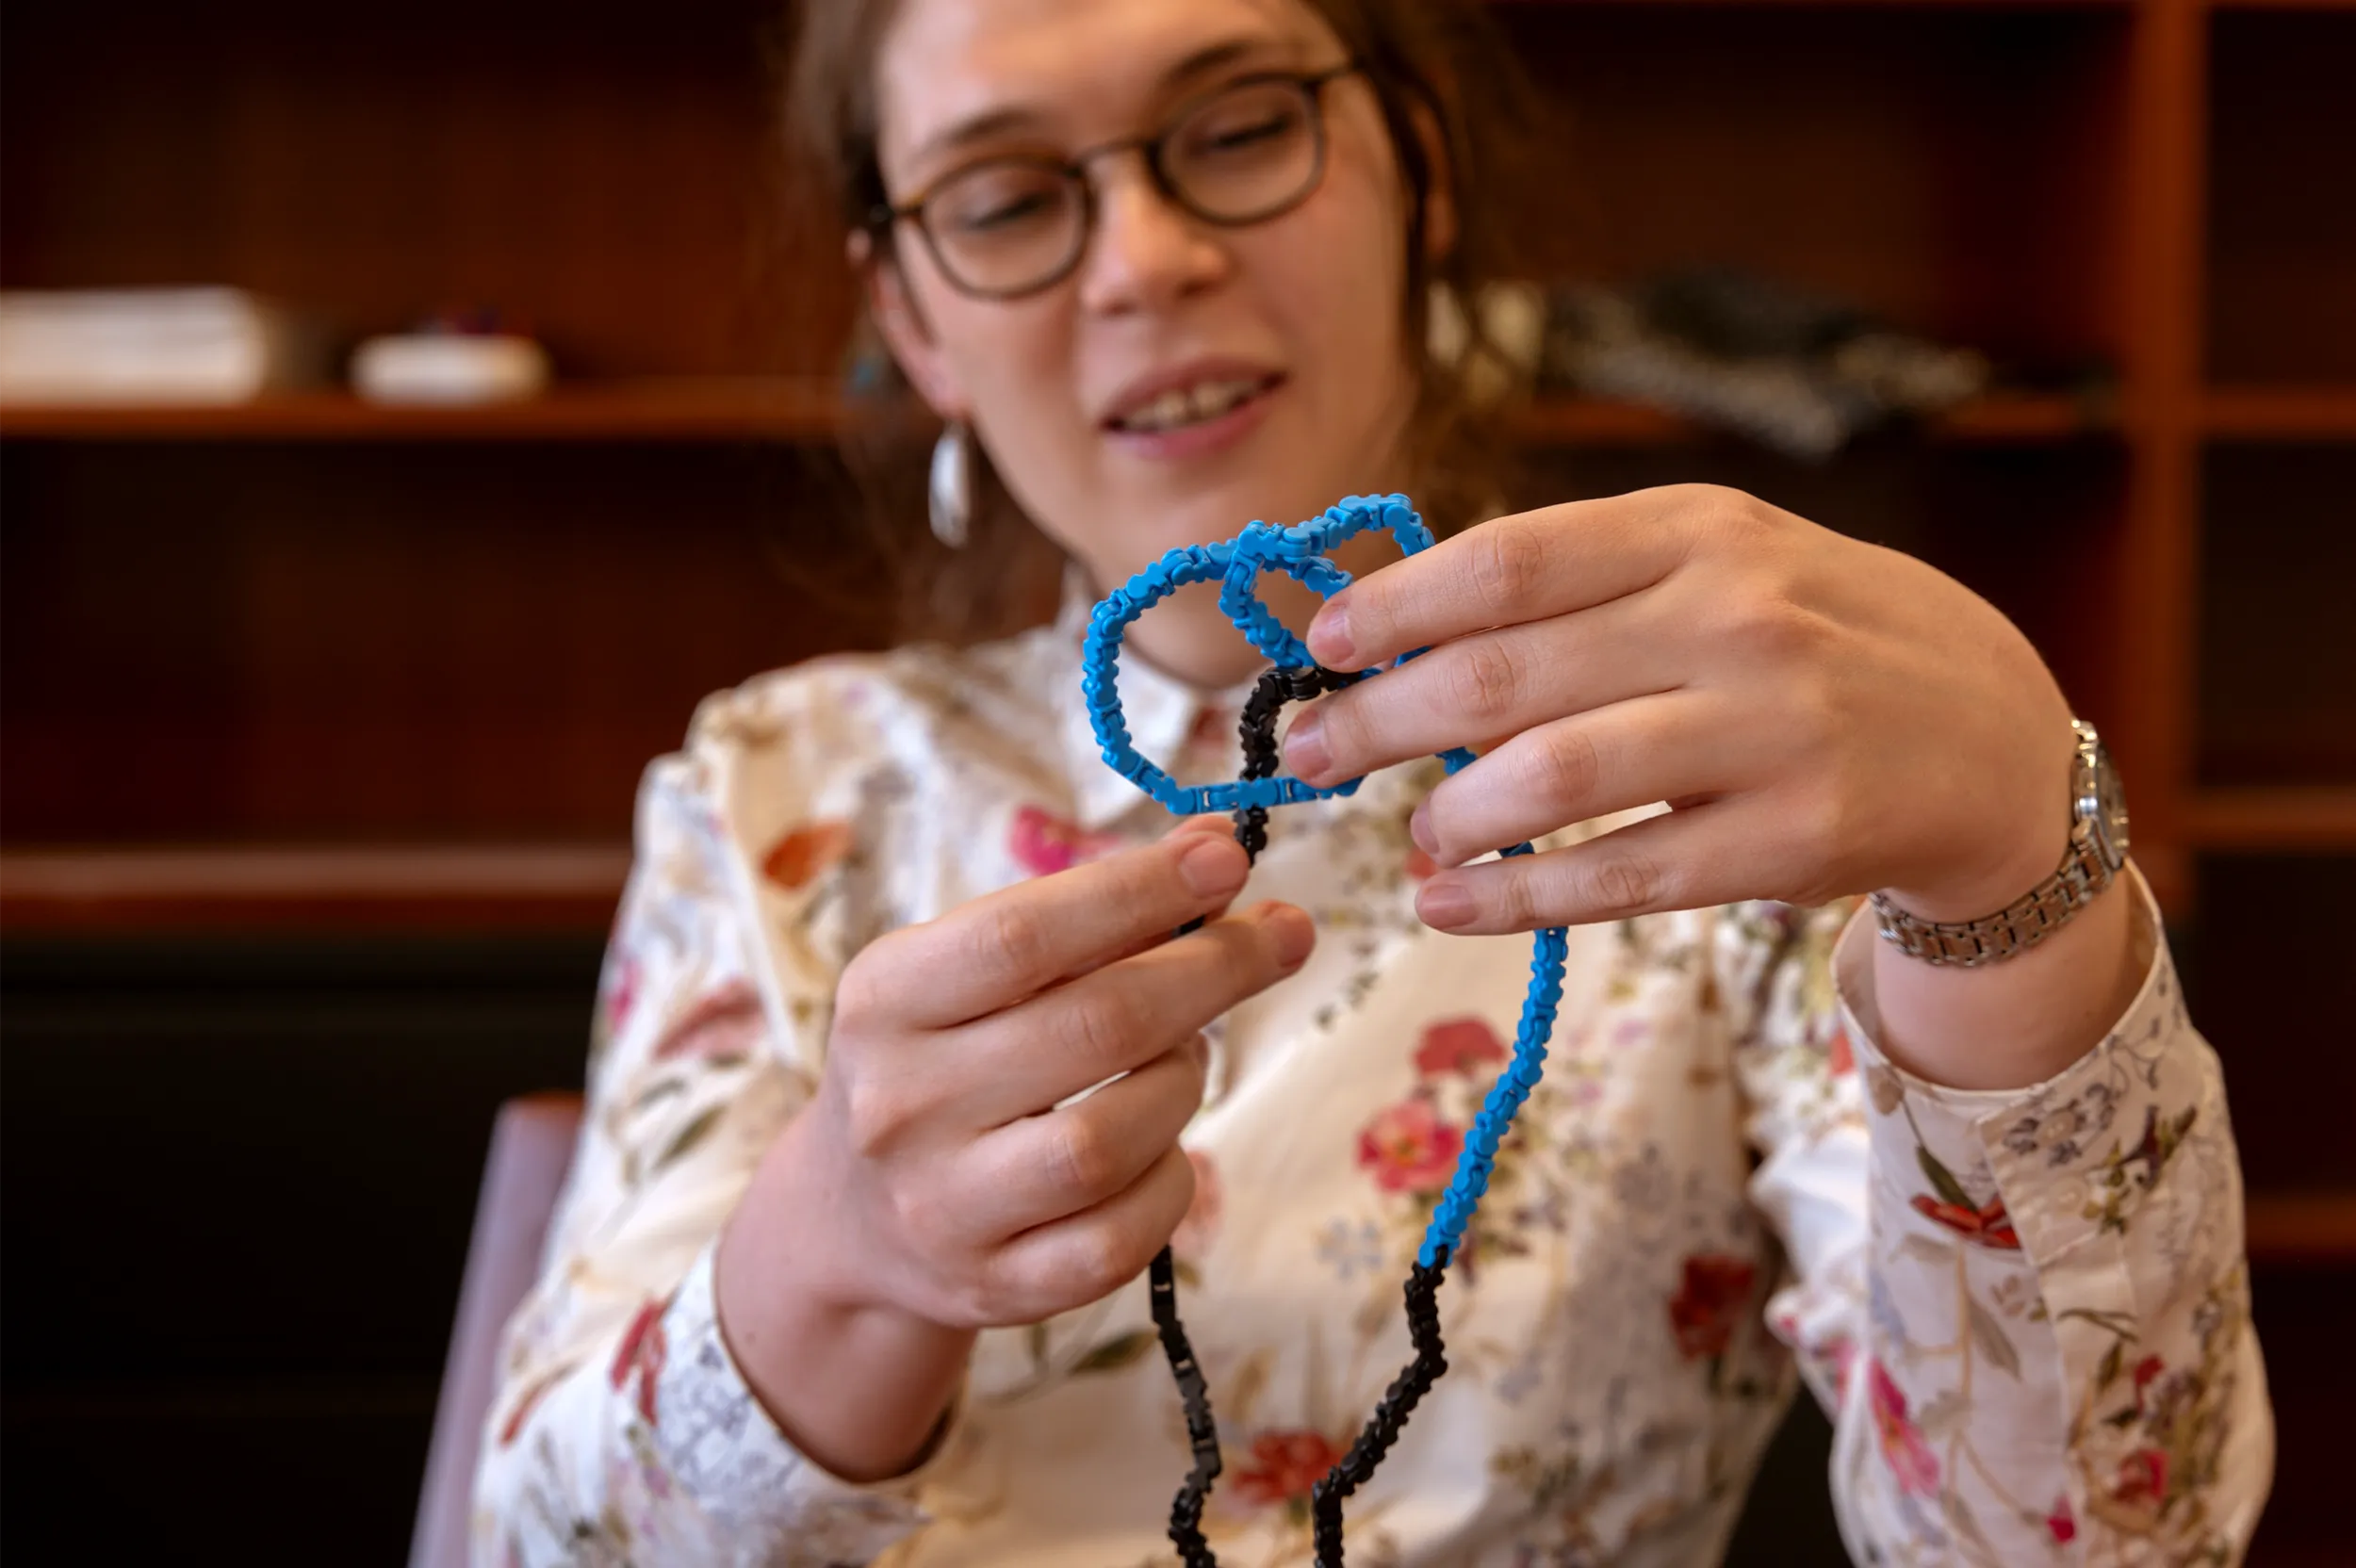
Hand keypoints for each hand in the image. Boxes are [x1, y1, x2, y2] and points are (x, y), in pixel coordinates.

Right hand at [762, 818, 1312, 1330]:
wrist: (856, 1221)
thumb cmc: (945, 1058)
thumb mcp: (968, 973)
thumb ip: (1084, 912)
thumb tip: (1215, 847)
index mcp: (885, 1001)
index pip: (1022, 936)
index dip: (1137, 892)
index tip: (1226, 857)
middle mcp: (901, 1107)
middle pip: (1095, 1028)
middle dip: (1212, 970)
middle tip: (1280, 935)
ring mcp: (945, 1209)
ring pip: (1113, 1141)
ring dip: (1183, 1080)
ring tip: (1184, 1054)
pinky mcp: (997, 1287)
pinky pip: (1123, 1237)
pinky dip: (1170, 1179)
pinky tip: (1161, 1144)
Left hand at [1281, 484, 2077, 935]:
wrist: (1996, 733)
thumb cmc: (1814, 637)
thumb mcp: (1720, 562)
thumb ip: (1582, 582)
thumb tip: (1394, 623)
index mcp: (1699, 531)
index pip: (1510, 561)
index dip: (1396, 608)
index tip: (1321, 647)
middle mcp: (1735, 618)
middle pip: (1505, 676)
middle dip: (1380, 721)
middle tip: (1311, 756)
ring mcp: (1771, 731)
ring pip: (1553, 781)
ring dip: (1450, 818)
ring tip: (1415, 836)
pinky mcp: (1796, 840)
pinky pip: (1620, 877)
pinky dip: (1515, 899)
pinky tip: (1452, 904)